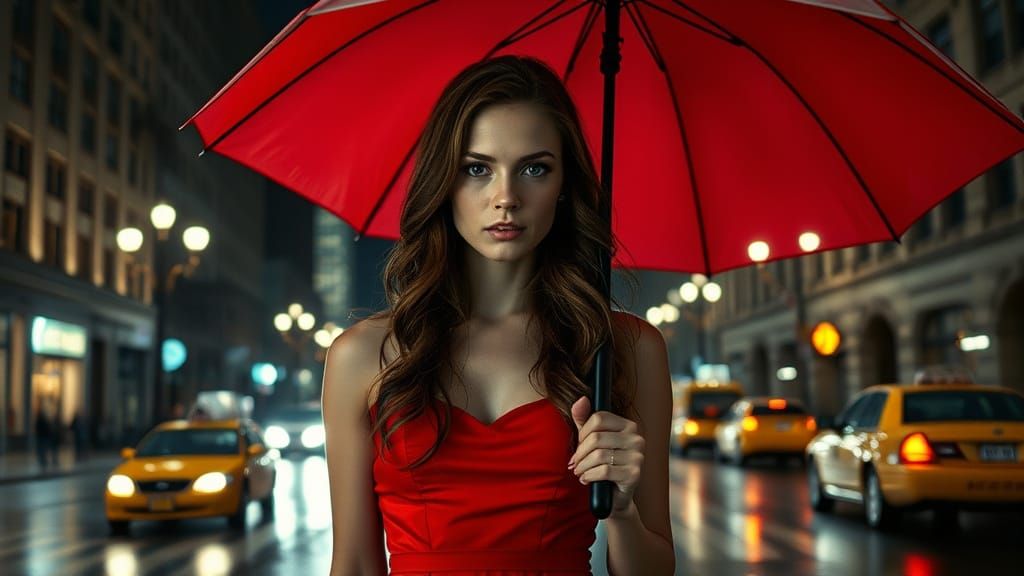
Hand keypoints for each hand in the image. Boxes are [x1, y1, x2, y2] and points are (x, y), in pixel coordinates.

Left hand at [568, 396, 644, 516]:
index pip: (598, 418)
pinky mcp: (634, 474)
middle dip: (580, 452)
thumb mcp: (591, 440)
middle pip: (597, 437)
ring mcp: (638, 456)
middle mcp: (637, 438)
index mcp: (628, 426)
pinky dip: (589, 476)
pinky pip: (603, 471)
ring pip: (598, 455)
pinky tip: (586, 480)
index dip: (583, 432)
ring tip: (579, 471)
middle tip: (575, 462)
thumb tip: (581, 399)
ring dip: (582, 466)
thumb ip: (584, 419)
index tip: (579, 445)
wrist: (614, 496)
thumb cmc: (602, 464)